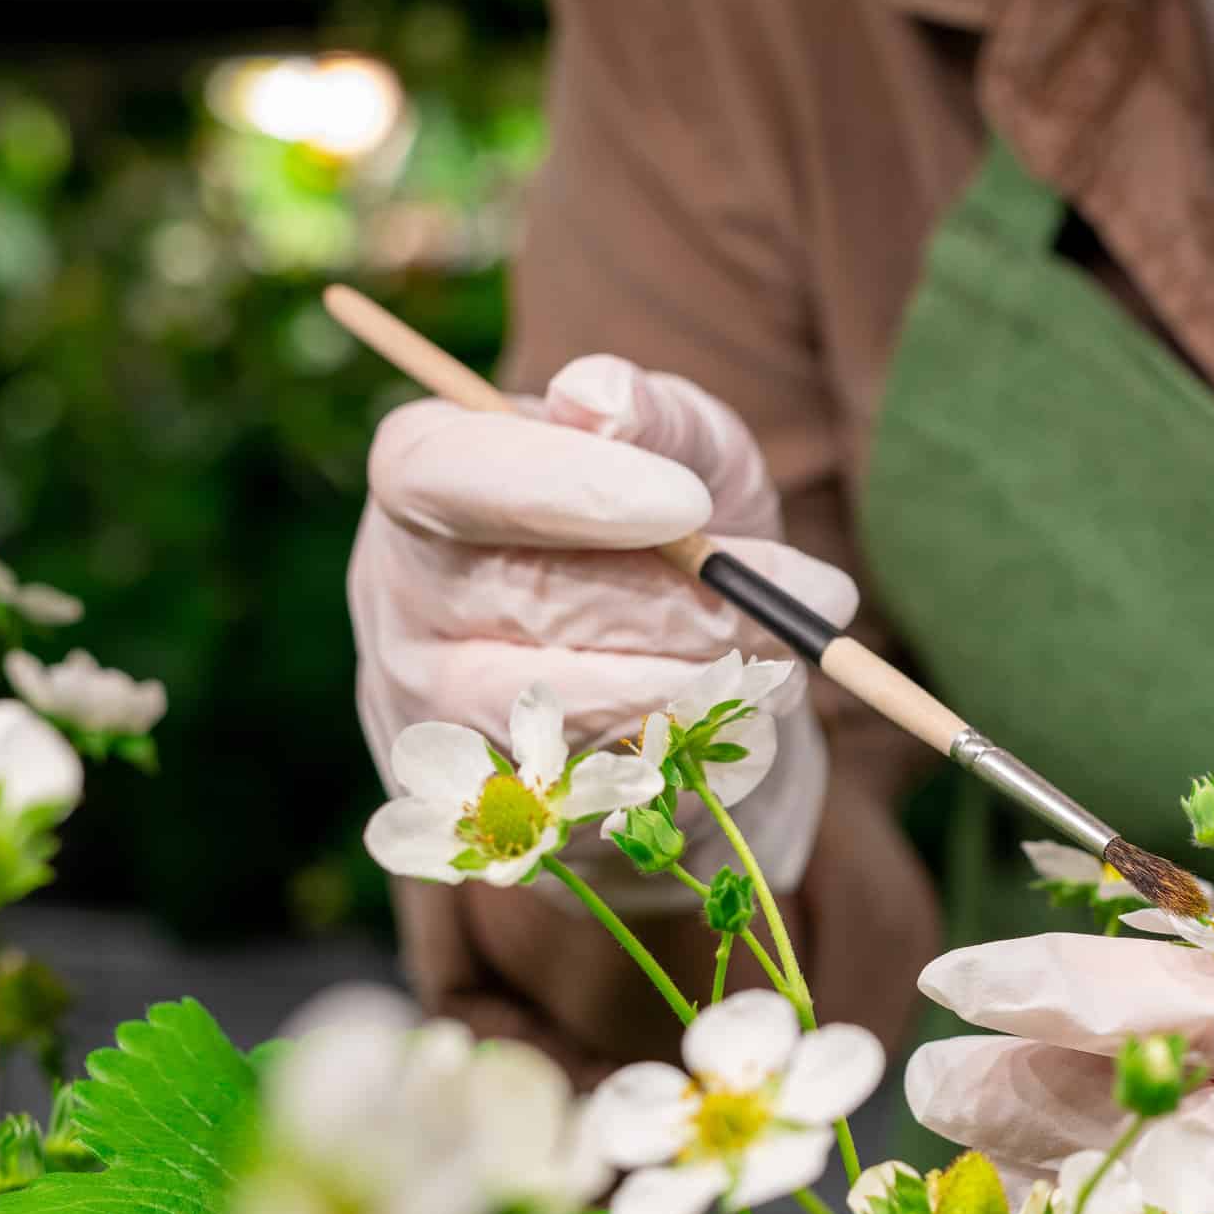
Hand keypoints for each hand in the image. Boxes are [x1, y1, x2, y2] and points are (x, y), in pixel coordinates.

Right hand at [352, 354, 854, 890]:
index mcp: (422, 481)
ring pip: (574, 713)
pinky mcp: (490, 816)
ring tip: (791, 659)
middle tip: (814, 597)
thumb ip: (652, 413)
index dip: (568, 489)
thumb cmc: (668, 531)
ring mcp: (432, 720)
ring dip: (709, 688)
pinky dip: (703, 760)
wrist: (674, 677)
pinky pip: (608, 795)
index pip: (451, 477)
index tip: (689, 505)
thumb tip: (601, 398)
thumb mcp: (683, 450)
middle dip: (690, 606)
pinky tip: (748, 724)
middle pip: (534, 604)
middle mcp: (399, 603)